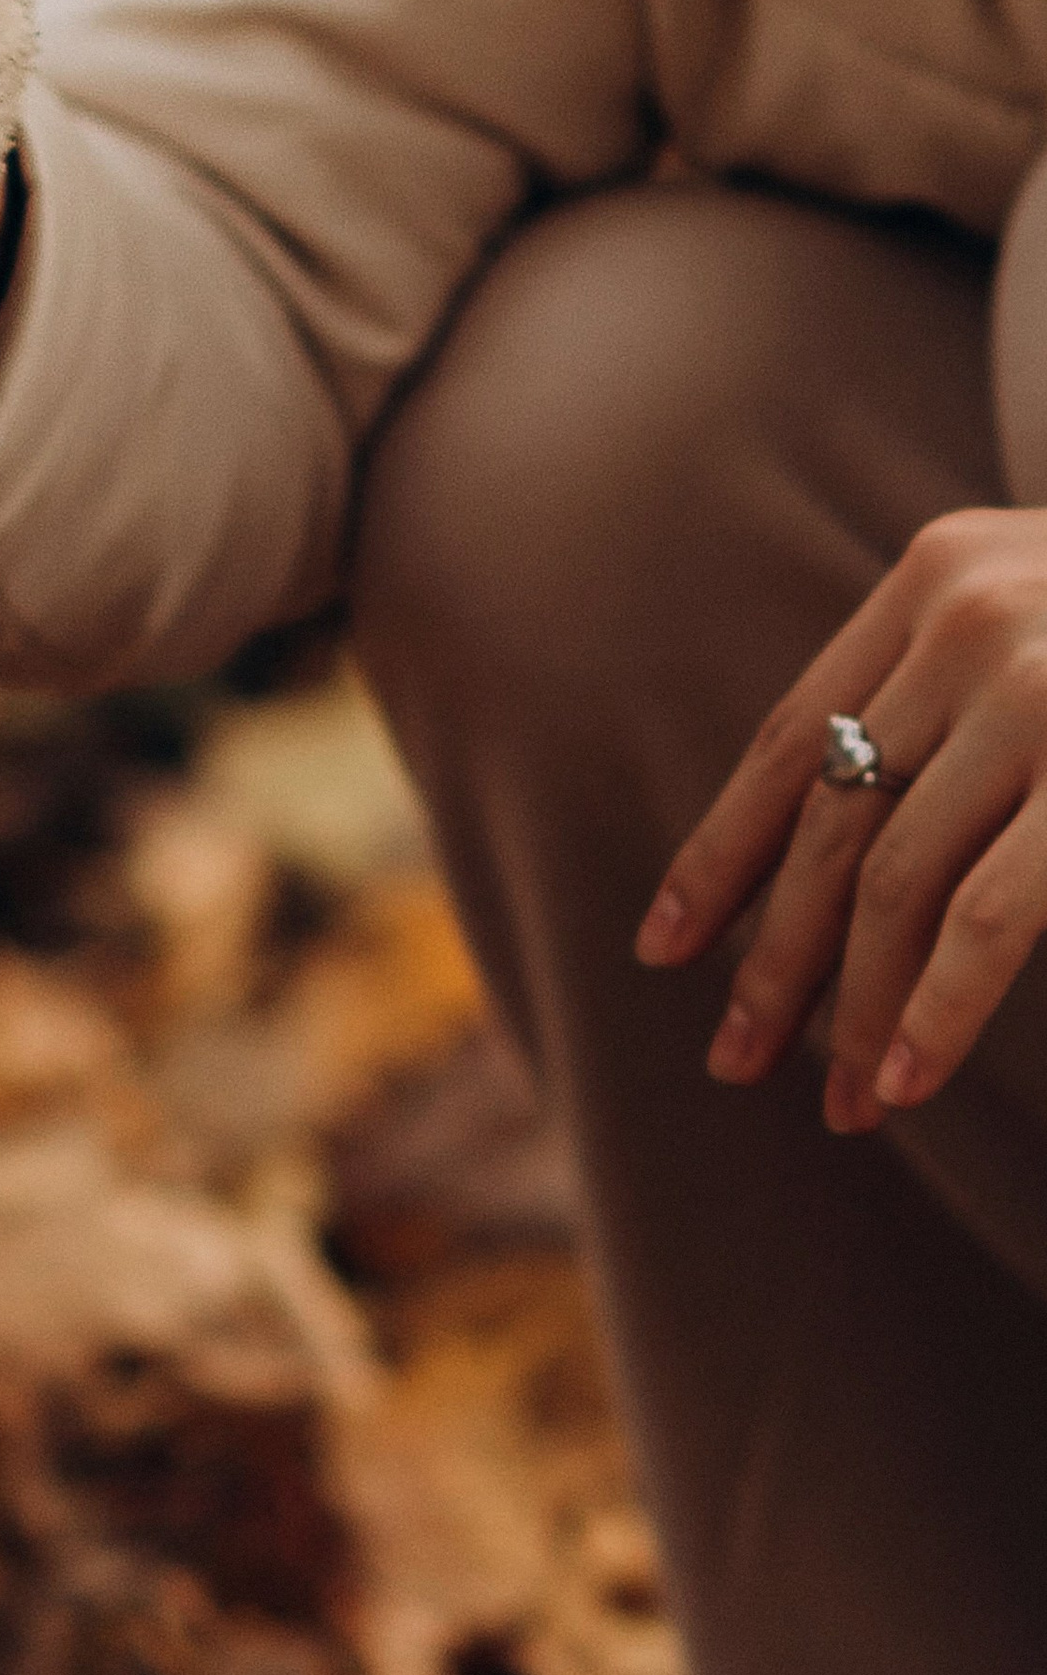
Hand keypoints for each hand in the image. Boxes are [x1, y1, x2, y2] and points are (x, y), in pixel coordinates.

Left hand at [637, 506, 1046, 1130]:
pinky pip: (988, 908)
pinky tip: (901, 1073)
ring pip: (889, 873)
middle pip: (823, 815)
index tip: (666, 947)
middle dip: (769, 953)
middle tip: (733, 1058)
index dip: (722, 850)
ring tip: (835, 1098)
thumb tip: (837, 847)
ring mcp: (1037, 683)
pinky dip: (934, 1002)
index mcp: (934, 576)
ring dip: (846, 1001)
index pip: (789, 733)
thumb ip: (955, 693)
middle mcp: (966, 614)